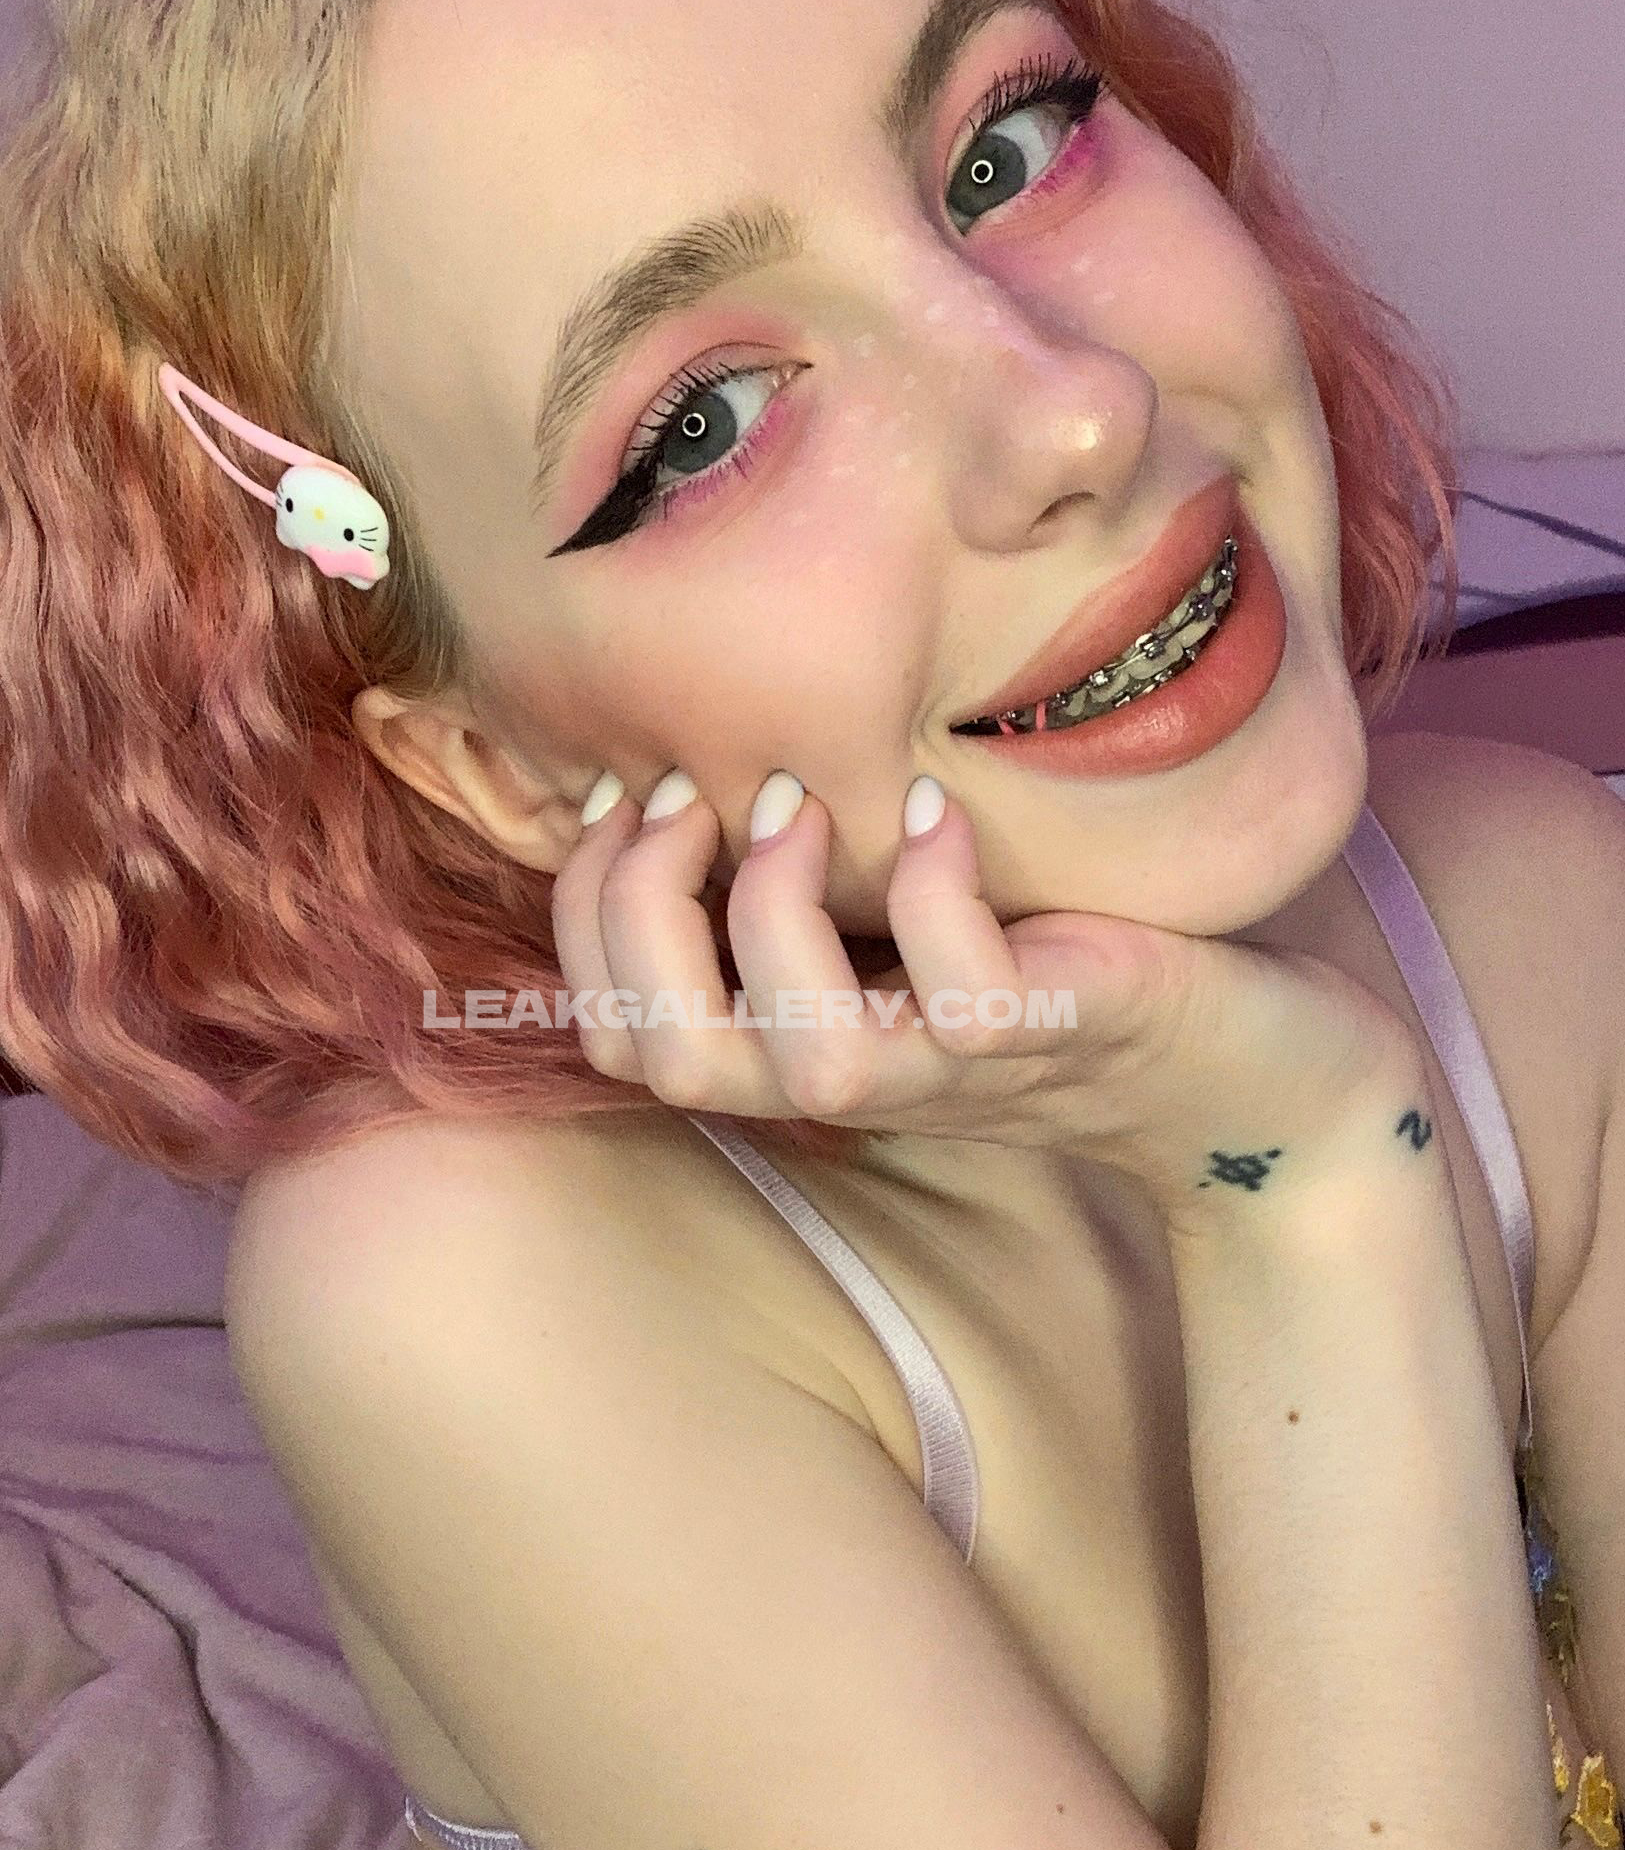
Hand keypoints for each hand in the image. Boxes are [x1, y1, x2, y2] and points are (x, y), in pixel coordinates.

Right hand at [551, 771, 1425, 1217]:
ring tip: (807, 800)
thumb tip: (700, 770)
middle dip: (636, 915)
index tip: (624, 795)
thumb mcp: (918, 928)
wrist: (1264, 1073)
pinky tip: (944, 810)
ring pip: (801, 1052)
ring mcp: (960, 1070)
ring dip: (773, 912)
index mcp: (807, 1048)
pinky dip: (936, 891)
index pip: (622, 1032)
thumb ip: (817, 888)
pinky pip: (966, 996)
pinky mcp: (1060, 1037)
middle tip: (691, 798)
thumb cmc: (1078, 975)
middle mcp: (866, 1079)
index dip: (586, 916)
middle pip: (669, 1058)